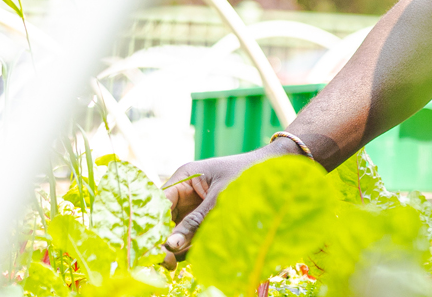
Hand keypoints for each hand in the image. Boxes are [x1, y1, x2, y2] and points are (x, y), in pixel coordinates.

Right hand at [161, 140, 299, 266]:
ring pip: (176, 233)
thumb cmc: (249, 174)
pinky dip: (192, 248)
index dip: (153, 224)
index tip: (156, 245)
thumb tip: (169, 246)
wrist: (278, 170)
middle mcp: (185, 193)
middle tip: (168, 262)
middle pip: (164, 221)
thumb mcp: (221, 198)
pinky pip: (192, 237)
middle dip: (165, 241)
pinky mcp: (206, 221)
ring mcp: (194, 208)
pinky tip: (197, 254)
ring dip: (179, 247)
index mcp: (185, 178)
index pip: (158, 202)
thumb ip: (196, 222)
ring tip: (181, 260)